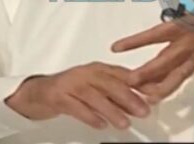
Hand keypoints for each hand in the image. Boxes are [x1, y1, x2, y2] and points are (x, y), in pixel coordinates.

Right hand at [5, 62, 150, 129]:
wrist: (39, 92)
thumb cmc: (72, 90)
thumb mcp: (96, 87)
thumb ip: (118, 91)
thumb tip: (144, 99)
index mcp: (98, 69)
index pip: (122, 74)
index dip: (139, 84)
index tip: (155, 94)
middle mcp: (85, 73)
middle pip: (109, 83)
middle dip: (128, 97)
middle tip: (143, 111)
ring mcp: (71, 84)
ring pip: (94, 96)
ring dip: (111, 109)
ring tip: (125, 123)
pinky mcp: (58, 96)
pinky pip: (75, 106)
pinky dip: (89, 116)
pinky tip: (100, 125)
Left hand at [111, 0, 193, 103]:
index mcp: (191, 26)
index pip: (157, 35)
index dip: (136, 42)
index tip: (117, 47)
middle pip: (162, 64)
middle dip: (143, 74)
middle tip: (124, 82)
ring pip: (174, 76)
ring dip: (156, 85)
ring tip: (140, 94)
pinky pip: (186, 75)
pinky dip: (172, 82)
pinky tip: (162, 87)